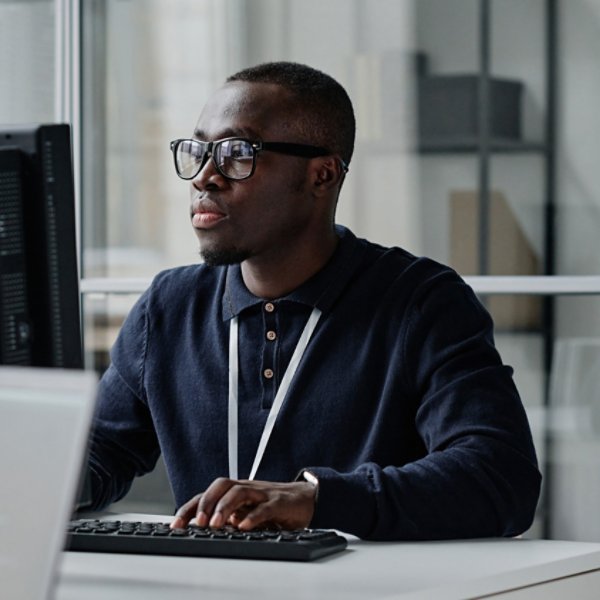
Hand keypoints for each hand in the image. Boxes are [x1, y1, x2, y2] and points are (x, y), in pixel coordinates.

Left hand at [170, 478, 316, 530]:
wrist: (305, 499)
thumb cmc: (272, 507)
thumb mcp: (246, 513)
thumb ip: (228, 519)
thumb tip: (203, 533)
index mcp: (235, 492)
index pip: (208, 494)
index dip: (190, 507)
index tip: (175, 525)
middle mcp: (246, 489)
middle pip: (221, 485)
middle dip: (205, 503)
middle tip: (197, 523)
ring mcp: (262, 494)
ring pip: (239, 492)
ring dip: (224, 508)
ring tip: (215, 525)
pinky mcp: (278, 502)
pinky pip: (264, 507)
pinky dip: (253, 516)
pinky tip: (244, 526)